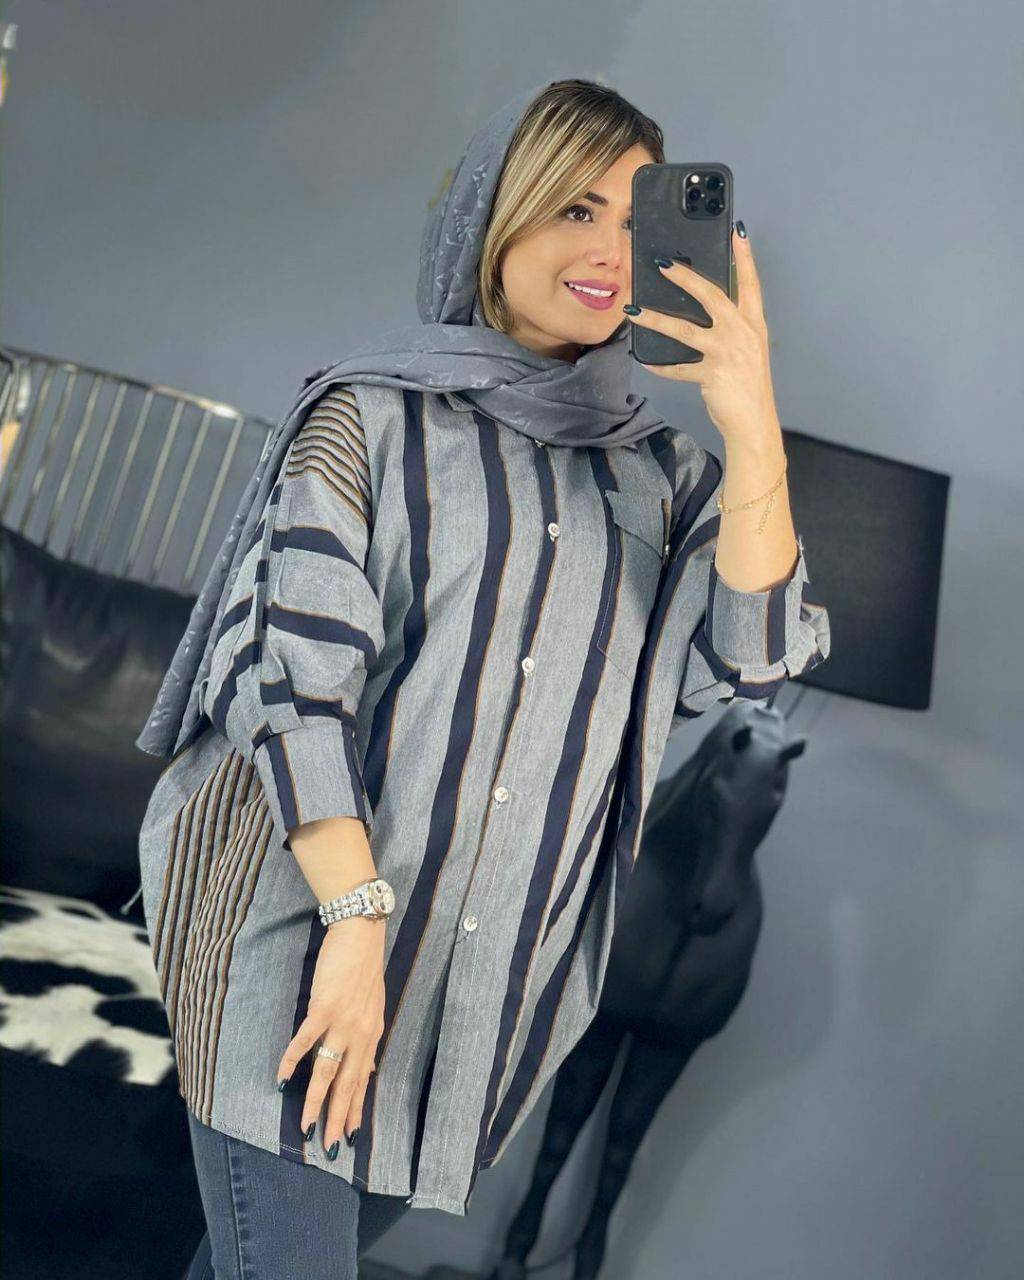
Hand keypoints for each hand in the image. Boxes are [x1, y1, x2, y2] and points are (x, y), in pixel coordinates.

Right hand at [276, 916, 385, 1153]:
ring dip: (316, 1101)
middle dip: (338, 1119)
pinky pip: (305, 1042)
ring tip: (307, 1127)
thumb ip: (367, 1041)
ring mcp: (342, 1022)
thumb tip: (367, 1069)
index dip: (356, 1110)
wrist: (361, 936)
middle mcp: (360, 1034)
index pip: (362, 1081)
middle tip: (330, 1149)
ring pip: (326, 1072)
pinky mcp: (324, 1008)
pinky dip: (291, 1062)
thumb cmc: (364, 970)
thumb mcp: (374, 1009)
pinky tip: (281, 1080)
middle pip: (347, 1085)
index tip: (351, 1137)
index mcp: (372, 1035)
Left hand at [625, 225, 780, 446]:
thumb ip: (731, 329)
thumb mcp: (747, 351)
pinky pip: (678, 367)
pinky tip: (646, 360)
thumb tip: (702, 312)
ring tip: (634, 310)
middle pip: (712, 295)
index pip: (751, 283)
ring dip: (656, 319)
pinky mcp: (712, 373)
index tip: (736, 232)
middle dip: (686, 278)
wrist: (754, 422)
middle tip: (663, 264)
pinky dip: (660, 365)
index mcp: (753, 324)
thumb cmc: (748, 386)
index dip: (744, 257)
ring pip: (685, 329)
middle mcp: (742, 333)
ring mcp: (728, 352)